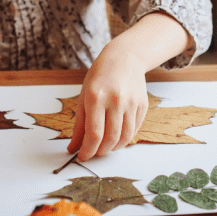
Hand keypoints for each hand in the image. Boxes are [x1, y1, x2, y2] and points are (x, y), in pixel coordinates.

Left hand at [69, 41, 148, 161]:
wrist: (124, 58)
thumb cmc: (100, 77)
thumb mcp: (84, 97)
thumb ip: (79, 125)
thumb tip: (73, 148)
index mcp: (96, 97)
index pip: (94, 133)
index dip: (88, 150)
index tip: (83, 157)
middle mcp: (116, 100)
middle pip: (110, 138)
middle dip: (101, 151)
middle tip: (94, 153)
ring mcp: (132, 102)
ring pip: (125, 137)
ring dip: (114, 148)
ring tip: (106, 147)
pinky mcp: (143, 105)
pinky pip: (135, 129)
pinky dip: (125, 138)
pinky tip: (117, 137)